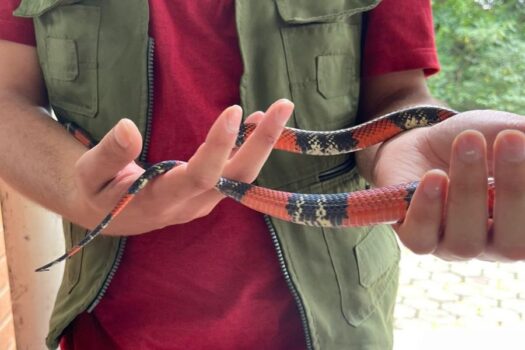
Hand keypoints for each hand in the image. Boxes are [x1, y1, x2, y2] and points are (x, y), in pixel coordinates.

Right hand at [70, 99, 293, 234]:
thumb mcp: (90, 174)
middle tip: (283, 106)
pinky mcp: (207, 195)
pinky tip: (257, 124)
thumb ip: (109, 155)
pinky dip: (250, 149)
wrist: (109, 216)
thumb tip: (128, 127)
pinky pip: (235, 174)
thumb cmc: (98, 192)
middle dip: (262, 144)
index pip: (199, 176)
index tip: (233, 110)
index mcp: (160, 201)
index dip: (219, 147)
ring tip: (277, 111)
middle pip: (235, 179)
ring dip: (262, 146)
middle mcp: (191, 205)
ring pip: (241, 178)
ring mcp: (203, 202)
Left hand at [371, 109, 524, 260]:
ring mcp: (452, 247)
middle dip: (514, 189)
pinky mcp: (416, 239)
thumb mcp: (504, 131)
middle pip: (511, 243)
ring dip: (468, 190)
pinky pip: (422, 238)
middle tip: (510, 139)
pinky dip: (428, 209)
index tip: (523, 142)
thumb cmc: (472, 143)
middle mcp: (493, 245)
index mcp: (522, 225)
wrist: (418, 144)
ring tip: (466, 143)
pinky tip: (433, 177)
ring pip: (465, 240)